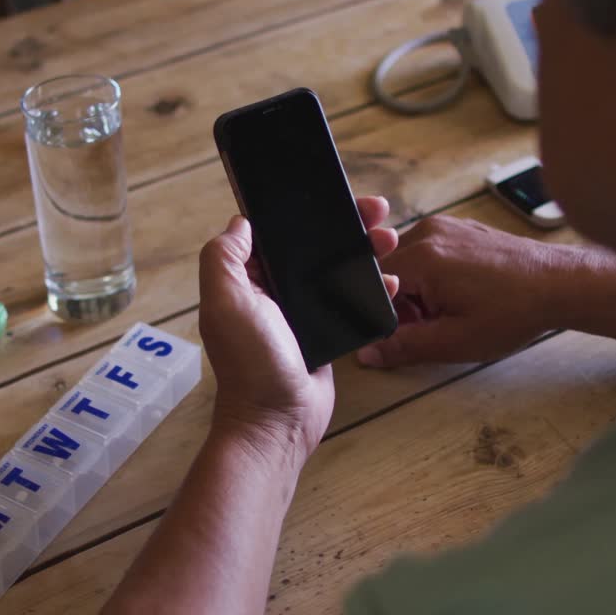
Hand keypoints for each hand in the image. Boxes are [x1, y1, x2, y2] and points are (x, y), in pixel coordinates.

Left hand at [198, 196, 399, 461]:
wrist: (280, 420)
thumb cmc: (251, 363)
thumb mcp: (226, 303)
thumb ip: (224, 258)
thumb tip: (240, 222)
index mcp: (248, 279)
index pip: (278, 232)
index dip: (305, 210)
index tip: (336, 195)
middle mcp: (274, 292)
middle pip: (315, 246)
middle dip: (347, 226)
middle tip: (378, 212)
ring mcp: (303, 313)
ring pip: (338, 270)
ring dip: (365, 251)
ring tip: (391, 240)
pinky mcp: (328, 333)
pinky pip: (352, 301)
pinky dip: (372, 288)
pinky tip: (391, 280)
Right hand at [358, 215, 615, 366]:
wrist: (560, 285)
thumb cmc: (514, 311)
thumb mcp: (454, 340)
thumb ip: (404, 346)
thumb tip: (368, 353)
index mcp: (422, 258)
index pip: (373, 282)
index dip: (384, 312)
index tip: (405, 328)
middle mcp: (428, 232)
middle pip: (388, 269)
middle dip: (401, 300)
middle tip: (431, 322)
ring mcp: (446, 226)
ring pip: (409, 261)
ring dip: (418, 289)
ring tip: (451, 308)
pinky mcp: (461, 228)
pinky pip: (430, 252)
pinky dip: (434, 276)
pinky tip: (462, 293)